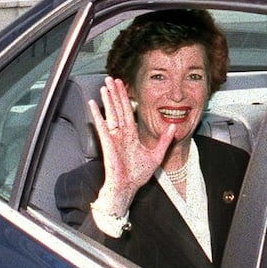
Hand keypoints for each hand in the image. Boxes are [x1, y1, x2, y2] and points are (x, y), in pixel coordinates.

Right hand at [88, 76, 175, 215]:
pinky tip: (92, 104)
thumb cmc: (138, 175)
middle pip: (118, 108)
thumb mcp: (156, 155)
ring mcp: (114, 137)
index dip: (125, 98)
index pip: (128, 111)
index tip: (122, 86)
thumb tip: (174, 126)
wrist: (127, 188)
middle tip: (111, 78)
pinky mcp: (108, 143)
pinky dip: (97, 115)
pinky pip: (102, 126)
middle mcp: (121, 134)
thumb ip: (164, 140)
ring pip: (110, 114)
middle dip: (115, 93)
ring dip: (107, 99)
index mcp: (131, 135)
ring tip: (104, 86)